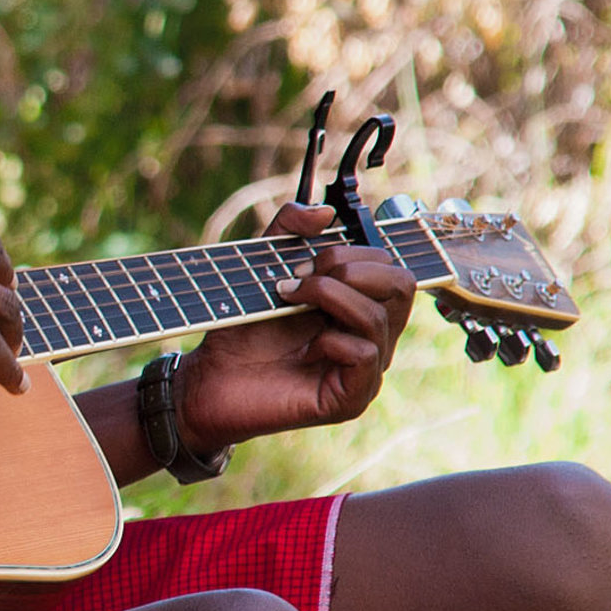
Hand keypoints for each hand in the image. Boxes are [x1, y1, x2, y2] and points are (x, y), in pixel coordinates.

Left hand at [173, 203, 414, 455]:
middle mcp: (372, 336)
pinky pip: (366, 356)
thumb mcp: (263, 266)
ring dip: (329, 297)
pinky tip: (306, 346)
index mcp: (359, 304)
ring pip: (380, 318)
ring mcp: (365, 370)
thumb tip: (325, 211)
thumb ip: (288, 230)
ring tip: (288, 299)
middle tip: (300, 279)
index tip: (300, 263)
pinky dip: (334, 339)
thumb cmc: (241, 329)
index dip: (349, 253)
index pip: (390, 265)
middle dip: (348, 269)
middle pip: (401, 285)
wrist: (209, 377)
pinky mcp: (350, 399)